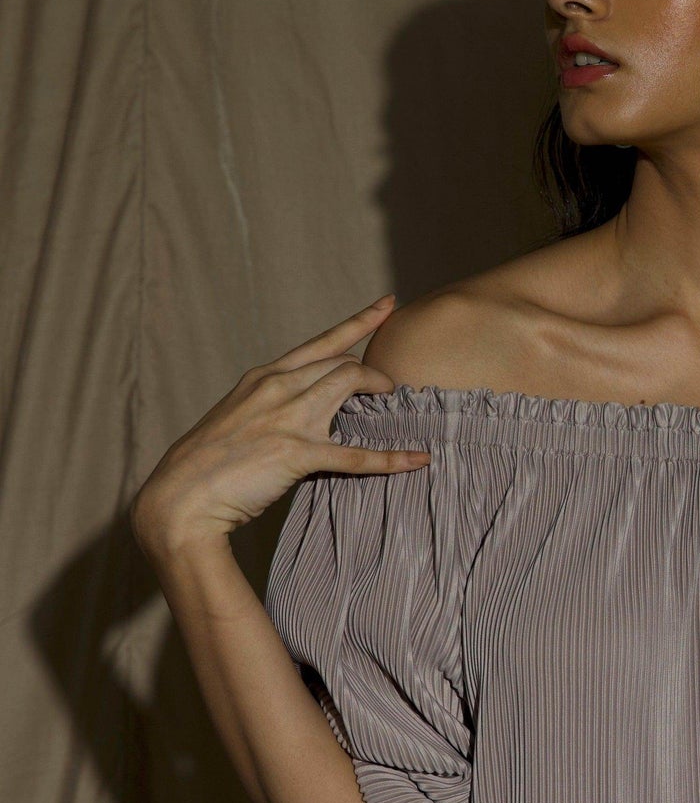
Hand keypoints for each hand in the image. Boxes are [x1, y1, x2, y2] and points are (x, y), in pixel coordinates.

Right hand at [129, 294, 429, 558]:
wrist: (180, 498)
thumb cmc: (207, 464)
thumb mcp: (236, 416)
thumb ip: (269, 405)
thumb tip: (299, 409)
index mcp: (264, 376)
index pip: (321, 342)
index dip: (359, 322)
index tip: (387, 305)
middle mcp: (278, 387)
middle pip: (343, 362)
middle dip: (373, 372)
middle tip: (388, 388)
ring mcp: (288, 418)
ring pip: (350, 383)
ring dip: (380, 390)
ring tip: (394, 407)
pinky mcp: (296, 453)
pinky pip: (356, 454)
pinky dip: (392, 458)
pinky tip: (416, 460)